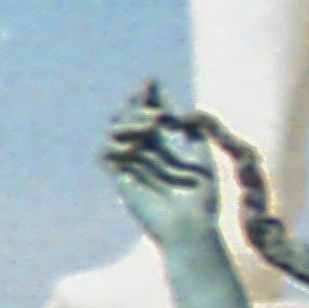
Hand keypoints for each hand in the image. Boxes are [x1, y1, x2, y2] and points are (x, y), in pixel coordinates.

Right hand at [98, 92, 241, 249]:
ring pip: (115, 131)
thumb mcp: (202, 156)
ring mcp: (131, 166)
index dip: (146, 96)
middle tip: (157, 108)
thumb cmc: (201, 198)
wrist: (190, 225)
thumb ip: (193, 131)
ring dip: (131, 121)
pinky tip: (137, 144)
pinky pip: (105, 153)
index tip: (152, 81)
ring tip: (154, 122)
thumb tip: (185, 109)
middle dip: (136, 105)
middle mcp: (143, 154)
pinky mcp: (121, 180)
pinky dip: (117, 143)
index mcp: (162, 147)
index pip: (147, 113)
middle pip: (127, 117)